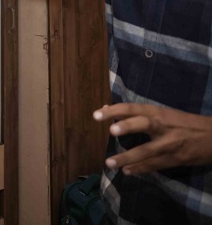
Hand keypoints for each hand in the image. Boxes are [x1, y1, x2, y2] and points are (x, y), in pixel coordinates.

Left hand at [93, 103, 211, 174]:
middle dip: (127, 127)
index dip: (115, 110)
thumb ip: (134, 112)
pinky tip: (127, 171)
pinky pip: (156, 165)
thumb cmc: (183, 122)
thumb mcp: (162, 113)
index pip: (133, 108)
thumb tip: (106, 108)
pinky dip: (141, 169)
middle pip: (143, 123)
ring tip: (109, 163)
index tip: (96, 115)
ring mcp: (170, 143)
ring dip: (127, 157)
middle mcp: (163, 125)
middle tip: (110, 132)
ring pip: (147, 150)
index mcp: (158, 111)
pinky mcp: (176, 159)